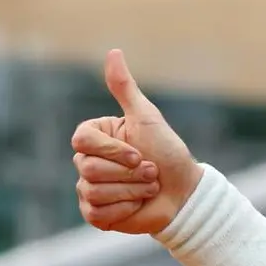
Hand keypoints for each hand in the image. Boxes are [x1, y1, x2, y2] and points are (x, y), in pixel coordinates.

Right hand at [73, 50, 203, 236]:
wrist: (184, 193)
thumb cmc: (168, 153)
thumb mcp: (147, 118)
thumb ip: (125, 88)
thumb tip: (113, 51)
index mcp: (93, 137)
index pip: (81, 141)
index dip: (113, 151)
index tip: (139, 153)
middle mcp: (86, 162)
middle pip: (88, 168)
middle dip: (129, 173)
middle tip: (150, 172)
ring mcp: (88, 189)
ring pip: (94, 191)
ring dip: (132, 190)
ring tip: (147, 188)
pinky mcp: (95, 214)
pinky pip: (97, 213)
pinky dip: (125, 209)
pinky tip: (137, 205)